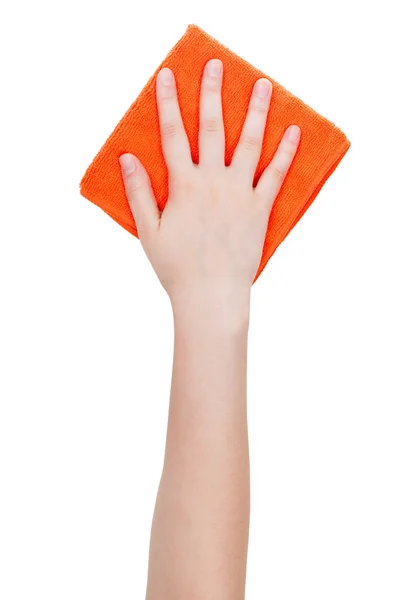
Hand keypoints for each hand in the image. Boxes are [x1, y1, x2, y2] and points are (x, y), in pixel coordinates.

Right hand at [119, 59, 299, 304]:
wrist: (211, 295)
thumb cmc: (177, 267)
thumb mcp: (148, 231)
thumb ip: (138, 192)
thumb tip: (127, 158)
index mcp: (184, 185)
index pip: (173, 135)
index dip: (168, 103)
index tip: (167, 76)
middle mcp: (213, 181)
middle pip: (212, 128)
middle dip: (212, 93)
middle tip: (216, 65)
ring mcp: (240, 193)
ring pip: (249, 143)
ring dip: (256, 111)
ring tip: (263, 84)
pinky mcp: (260, 208)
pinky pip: (276, 174)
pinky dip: (286, 152)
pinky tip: (294, 131)